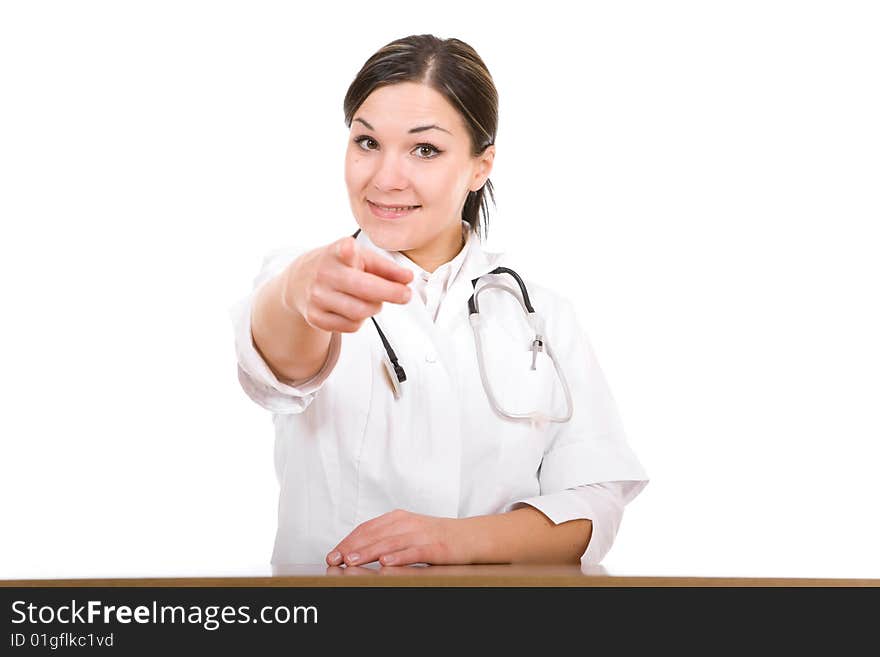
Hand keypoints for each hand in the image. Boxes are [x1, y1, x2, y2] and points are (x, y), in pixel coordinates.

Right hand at [285, 235, 412, 332]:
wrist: (301, 280)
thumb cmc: (339, 266)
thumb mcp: (361, 258)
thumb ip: (385, 267)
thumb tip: (407, 278)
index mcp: (336, 253)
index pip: (341, 252)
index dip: (346, 252)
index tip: (348, 250)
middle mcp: (324, 273)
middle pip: (364, 289)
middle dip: (391, 293)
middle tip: (405, 295)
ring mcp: (317, 297)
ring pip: (360, 312)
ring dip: (374, 308)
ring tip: (372, 300)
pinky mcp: (315, 317)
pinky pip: (351, 326)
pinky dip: (360, 321)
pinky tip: (354, 309)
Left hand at [325, 509, 474, 566]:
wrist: (470, 536)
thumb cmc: (435, 537)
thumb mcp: (408, 532)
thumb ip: (385, 537)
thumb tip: (355, 550)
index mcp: (398, 518)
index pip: (367, 528)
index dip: (348, 540)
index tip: (333, 554)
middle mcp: (407, 523)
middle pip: (374, 535)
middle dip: (352, 547)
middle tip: (335, 559)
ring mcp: (422, 534)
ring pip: (390, 543)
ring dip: (369, 552)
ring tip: (353, 561)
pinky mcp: (436, 547)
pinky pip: (414, 551)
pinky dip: (399, 557)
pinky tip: (386, 563)